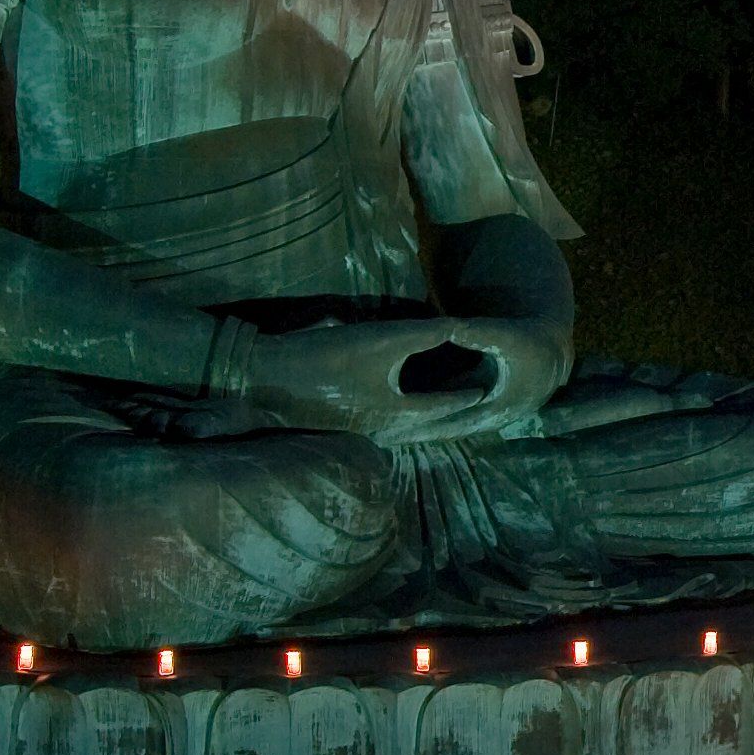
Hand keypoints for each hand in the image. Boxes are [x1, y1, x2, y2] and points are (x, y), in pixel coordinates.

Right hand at [234, 317, 458, 438]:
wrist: (268, 374)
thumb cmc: (327, 358)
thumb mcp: (381, 340)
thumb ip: (422, 334)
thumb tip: (457, 327)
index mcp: (396, 413)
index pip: (442, 407)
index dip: (465, 396)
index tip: (486, 391)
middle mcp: (382, 427)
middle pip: (425, 422)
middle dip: (448, 412)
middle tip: (471, 400)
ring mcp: (360, 427)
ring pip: (404, 422)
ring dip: (424, 413)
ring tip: (442, 400)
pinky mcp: (342, 419)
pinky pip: (384, 418)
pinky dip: (401, 410)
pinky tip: (398, 399)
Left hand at [361, 305, 568, 448]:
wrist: (552, 352)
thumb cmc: (532, 343)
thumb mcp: (508, 336)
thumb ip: (480, 334)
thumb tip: (451, 328)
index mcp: (493, 406)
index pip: (450, 421)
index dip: (421, 426)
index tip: (392, 430)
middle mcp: (486, 417)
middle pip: (442, 430)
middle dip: (412, 435)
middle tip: (377, 438)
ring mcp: (482, 413)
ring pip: (445, 426)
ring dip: (418, 430)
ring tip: (383, 433)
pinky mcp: (477, 403)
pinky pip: (449, 414)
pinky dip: (429, 418)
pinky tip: (405, 417)